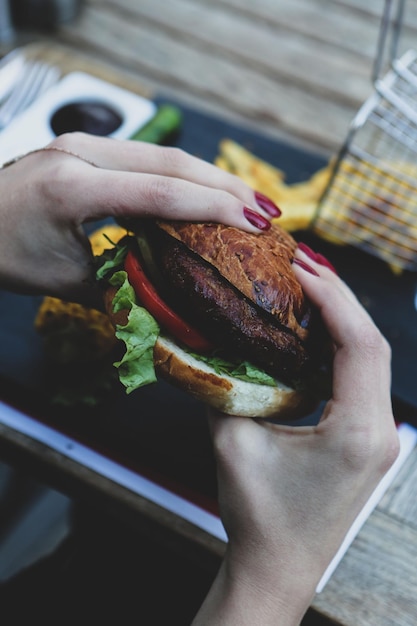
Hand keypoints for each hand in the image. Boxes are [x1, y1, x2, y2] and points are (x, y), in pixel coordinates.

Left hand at [0, 132, 277, 303]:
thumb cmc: (5, 254)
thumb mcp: (65, 280)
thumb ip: (122, 286)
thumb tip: (168, 301)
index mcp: (74, 187)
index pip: (162, 192)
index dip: (215, 208)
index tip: (256, 224)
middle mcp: (81, 153)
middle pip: (173, 162)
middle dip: (226, 187)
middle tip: (267, 212)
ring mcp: (83, 143)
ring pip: (163, 154)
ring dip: (209, 177)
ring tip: (249, 202)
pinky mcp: (85, 147)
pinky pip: (146, 157)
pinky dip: (182, 175)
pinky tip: (206, 191)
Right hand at [195, 247, 398, 625]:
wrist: (278, 567)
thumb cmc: (258, 516)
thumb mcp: (231, 443)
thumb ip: (220, 386)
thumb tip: (204, 340)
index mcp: (355, 431)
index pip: (358, 343)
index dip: (332, 297)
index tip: (300, 266)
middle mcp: (379, 431)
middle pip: (371, 343)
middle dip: (339, 296)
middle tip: (301, 263)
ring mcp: (380, 436)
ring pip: (371, 357)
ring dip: (342, 317)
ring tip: (307, 285)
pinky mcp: (368, 438)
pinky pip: (363, 377)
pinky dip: (341, 344)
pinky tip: (314, 328)